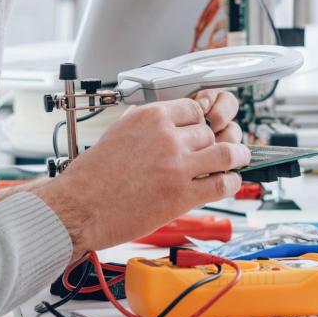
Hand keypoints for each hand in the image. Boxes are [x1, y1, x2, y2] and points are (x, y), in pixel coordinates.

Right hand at [26, 99, 247, 257]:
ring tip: (240, 159)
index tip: (203, 129)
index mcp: (149, 117)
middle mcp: (166, 136)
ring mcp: (177, 165)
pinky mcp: (182, 194)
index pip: (194, 109)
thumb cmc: (90, 176)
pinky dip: (232, 182)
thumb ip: (147, 126)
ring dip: (237, 156)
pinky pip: (222, 183)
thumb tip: (167, 125)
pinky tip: (230, 183)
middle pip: (209, 131)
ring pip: (225, 153)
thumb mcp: (118, 132)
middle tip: (215, 150)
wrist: (77, 208)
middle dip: (212, 141)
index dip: (201, 121)